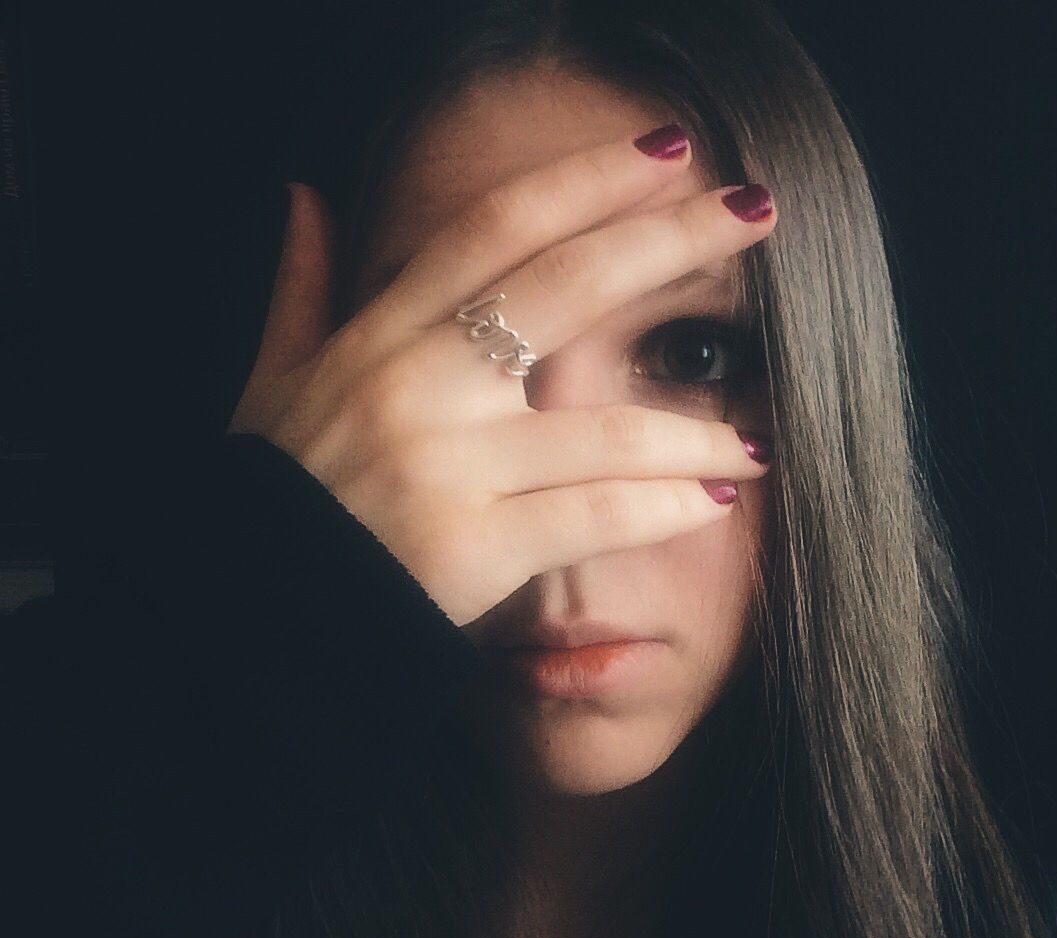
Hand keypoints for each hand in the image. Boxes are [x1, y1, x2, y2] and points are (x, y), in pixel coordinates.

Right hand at [227, 133, 776, 627]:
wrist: (249, 615)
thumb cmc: (277, 497)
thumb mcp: (270, 384)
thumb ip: (299, 292)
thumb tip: (306, 200)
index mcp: (379, 335)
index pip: (495, 230)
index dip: (585, 181)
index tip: (666, 153)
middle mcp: (417, 383)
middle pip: (566, 288)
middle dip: (669, 242)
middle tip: (757, 214)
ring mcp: (444, 464)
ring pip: (604, 428)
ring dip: (696, 431)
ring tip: (758, 438)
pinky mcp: (469, 545)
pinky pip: (594, 515)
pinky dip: (664, 508)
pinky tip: (714, 501)